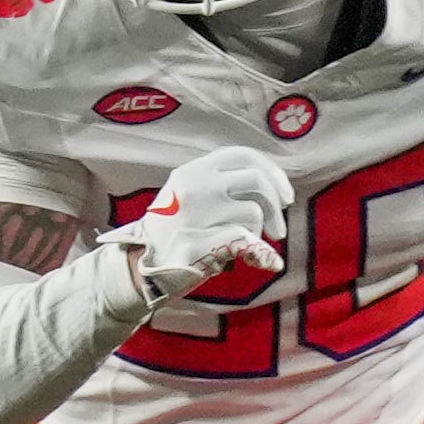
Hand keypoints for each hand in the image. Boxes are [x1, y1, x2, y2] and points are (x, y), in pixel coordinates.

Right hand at [101, 146, 290, 303]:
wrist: (138, 267)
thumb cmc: (172, 234)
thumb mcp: (187, 196)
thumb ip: (222, 184)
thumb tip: (273, 185)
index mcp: (190, 172)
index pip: (243, 156)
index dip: (273, 172)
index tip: (286, 195)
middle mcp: (193, 187)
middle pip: (257, 181)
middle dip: (277, 206)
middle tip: (278, 230)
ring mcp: (195, 214)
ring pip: (253, 213)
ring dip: (258, 233)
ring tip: (244, 246)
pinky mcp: (199, 243)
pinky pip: (246, 240)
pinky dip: (259, 252)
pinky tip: (258, 261)